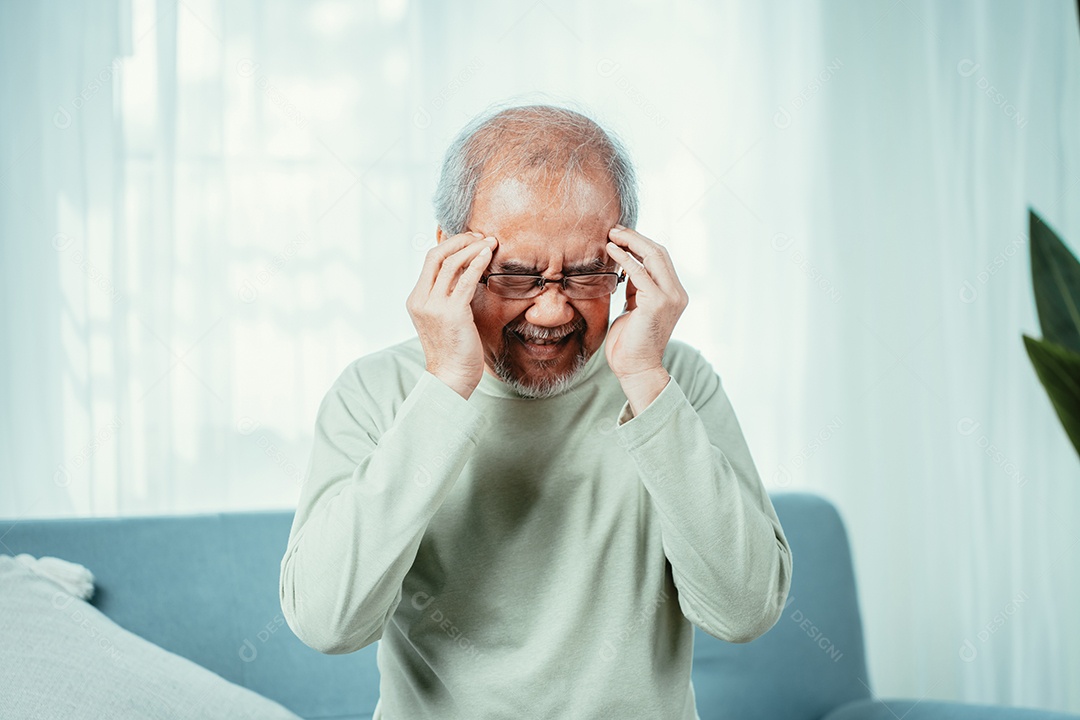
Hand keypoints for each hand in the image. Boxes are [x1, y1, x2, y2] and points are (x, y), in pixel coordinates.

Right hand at [406, 231, 496, 398]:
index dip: (450, 245)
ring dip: (472, 248)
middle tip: (480, 236)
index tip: (470, 240)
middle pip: (436, 255)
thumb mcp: (445, 318)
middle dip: (459, 240)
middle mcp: (421, 300)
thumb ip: (448, 297)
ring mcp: (434, 306)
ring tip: (490, 241)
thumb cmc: (453, 350)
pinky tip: (488, 254)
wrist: (451, 378)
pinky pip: (464, 280)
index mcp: (416, 300)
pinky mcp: (452, 313)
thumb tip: (466, 274)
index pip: (430, 260)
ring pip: (450, 264)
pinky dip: (477, 262)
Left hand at [604, 226, 688, 411]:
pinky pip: (639, 272)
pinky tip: (610, 251)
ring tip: (610, 234)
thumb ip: (636, 289)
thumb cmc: (630, 343)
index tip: (619, 235)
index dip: (640, 244)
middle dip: (635, 237)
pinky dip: (624, 258)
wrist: (635, 369)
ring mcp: (670, 297)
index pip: (660, 259)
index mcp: (674, 294)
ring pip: (653, 256)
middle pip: (659, 252)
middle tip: (613, 229)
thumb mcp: (634, 309)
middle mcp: (677, 294)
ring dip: (630, 242)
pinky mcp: (657, 303)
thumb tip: (626, 267)